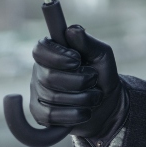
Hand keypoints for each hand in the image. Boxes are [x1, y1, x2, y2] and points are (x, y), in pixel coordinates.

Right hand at [30, 25, 127, 139]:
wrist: (107, 104)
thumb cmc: (102, 74)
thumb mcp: (101, 55)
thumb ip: (87, 42)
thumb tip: (72, 30)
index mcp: (52, 52)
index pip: (40, 50)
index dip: (58, 56)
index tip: (77, 60)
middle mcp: (40, 71)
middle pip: (49, 77)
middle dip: (78, 81)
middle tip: (93, 79)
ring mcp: (38, 93)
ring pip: (52, 98)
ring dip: (81, 98)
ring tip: (95, 96)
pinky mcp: (40, 114)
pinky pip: (50, 116)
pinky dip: (72, 114)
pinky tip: (85, 112)